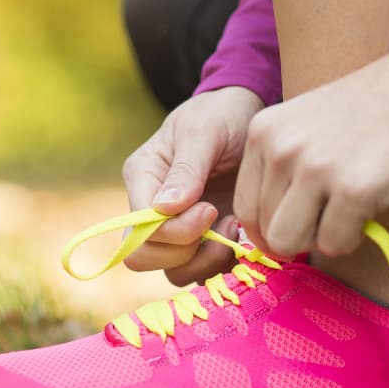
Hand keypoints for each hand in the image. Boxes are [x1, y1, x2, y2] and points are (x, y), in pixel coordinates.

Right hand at [122, 86, 265, 284]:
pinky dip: (227, 264)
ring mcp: (179, 228)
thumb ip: (187, 168)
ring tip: (238, 230)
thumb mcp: (204, 130)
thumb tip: (165, 209)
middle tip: (227, 223)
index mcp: (143, 179)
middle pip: (147, 257)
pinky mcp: (206, 239)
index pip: (140, 229)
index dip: (176, 231)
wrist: (248, 117)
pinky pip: (206, 271)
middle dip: (189, 251)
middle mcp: (153, 209)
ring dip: (209, 261)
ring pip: (176, 272)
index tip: (211, 209)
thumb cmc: (222, 115)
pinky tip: (247, 238)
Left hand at [234, 54, 388, 257]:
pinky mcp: (353, 189)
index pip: (245, 207)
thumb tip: (267, 233)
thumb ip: (283, 165)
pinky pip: (334, 244)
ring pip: (289, 243)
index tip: (303, 223)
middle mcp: (281, 148)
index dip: (272, 227)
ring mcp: (315, 168)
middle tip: (333, 214)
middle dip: (300, 234)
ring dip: (321, 238)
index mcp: (264, 131)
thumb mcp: (307, 124)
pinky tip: (370, 207)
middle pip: (266, 231)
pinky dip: (353, 237)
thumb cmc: (372, 112)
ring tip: (348, 212)